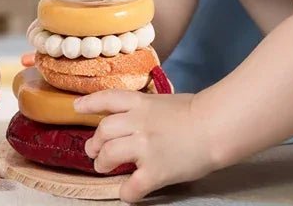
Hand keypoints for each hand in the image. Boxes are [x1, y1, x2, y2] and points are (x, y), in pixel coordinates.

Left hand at [75, 89, 217, 201]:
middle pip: (103, 130)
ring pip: (108, 156)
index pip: (108, 99)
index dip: (90, 103)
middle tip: (94, 151)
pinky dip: (126, 192)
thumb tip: (135, 120)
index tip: (77, 108)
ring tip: (104, 167)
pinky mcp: (154, 171)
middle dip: (95, 143)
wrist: (215, 126)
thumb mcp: (165, 101)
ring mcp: (144, 147)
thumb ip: (147, 109)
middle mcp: (137, 123)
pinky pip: (130, 187)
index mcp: (141, 103)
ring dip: (102, 163)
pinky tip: (129, 191)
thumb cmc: (196, 111)